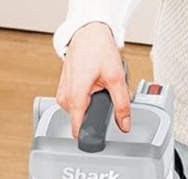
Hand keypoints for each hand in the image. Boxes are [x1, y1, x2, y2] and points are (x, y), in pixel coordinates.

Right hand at [56, 22, 131, 136]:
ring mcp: (63, 93)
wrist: (88, 33)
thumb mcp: (116, 78)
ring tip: (101, 88)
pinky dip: (88, 98)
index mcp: (75, 96)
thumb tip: (125, 125)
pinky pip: (77, 104)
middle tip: (107, 98)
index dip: (92, 135)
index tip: (100, 137)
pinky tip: (94, 86)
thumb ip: (122, 105)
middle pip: (83, 121)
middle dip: (98, 114)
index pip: (78, 128)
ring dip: (94, 105)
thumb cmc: (98, 50)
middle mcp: (64, 97)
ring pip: (81, 112)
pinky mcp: (65, 90)